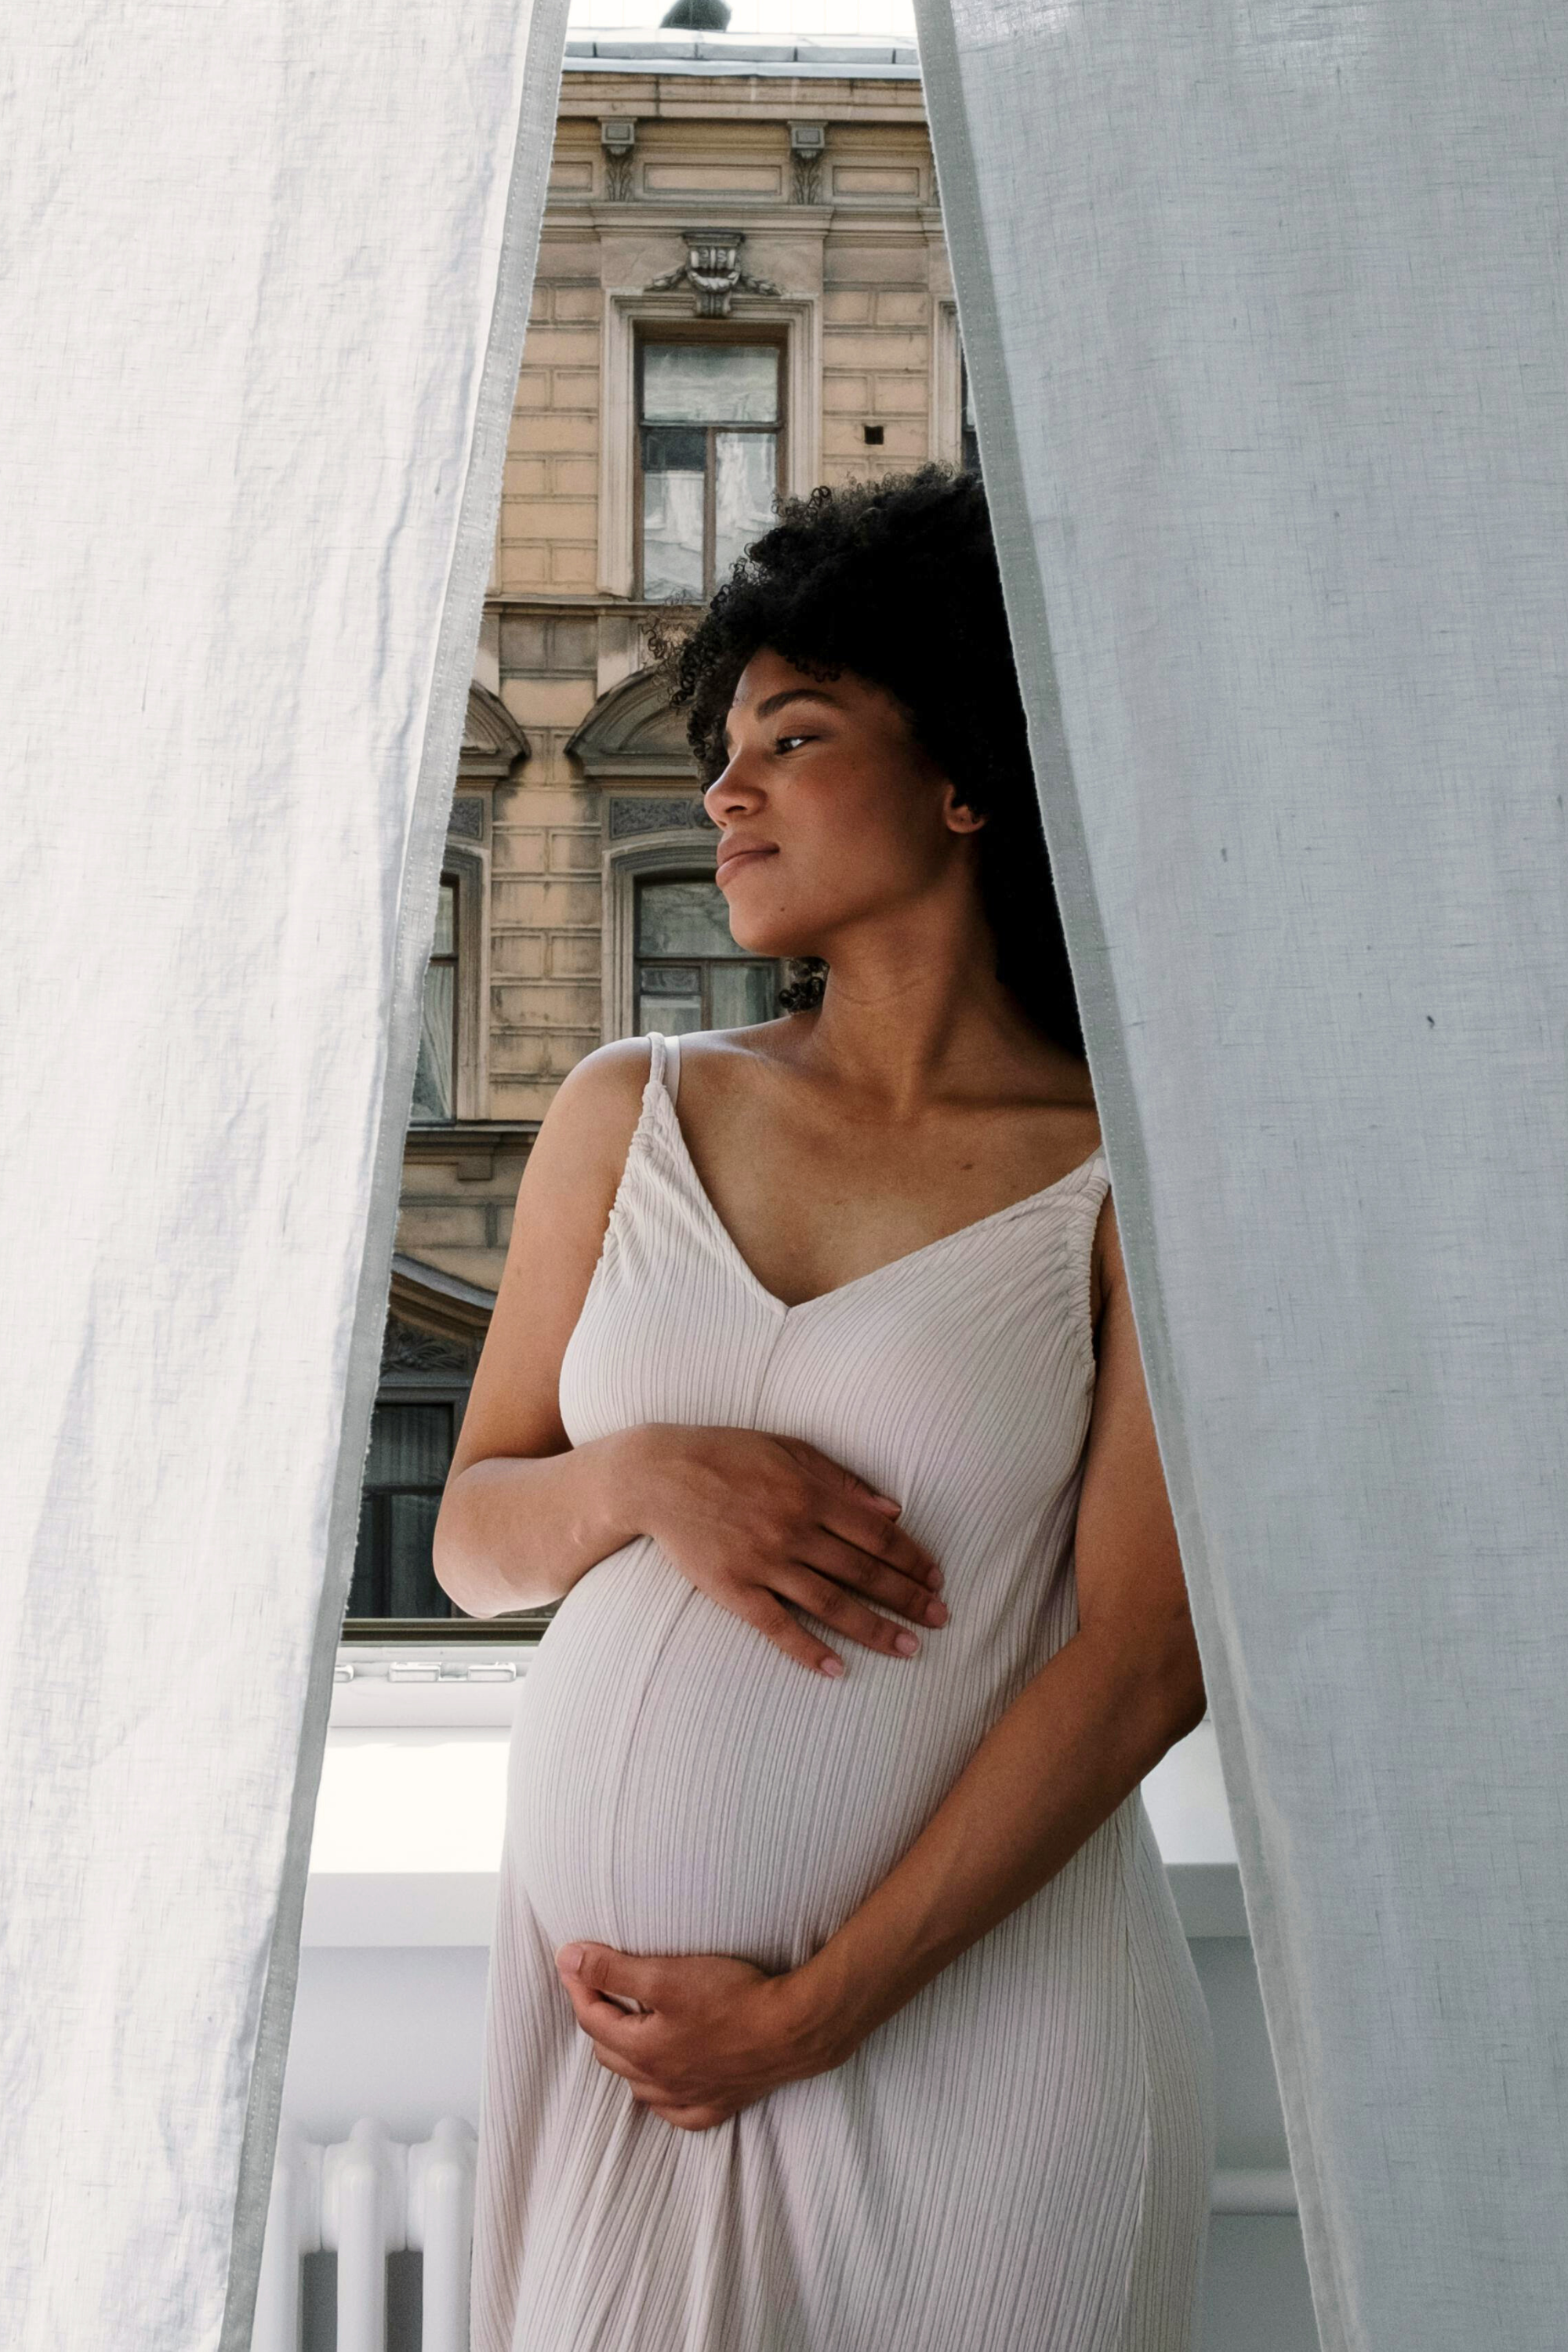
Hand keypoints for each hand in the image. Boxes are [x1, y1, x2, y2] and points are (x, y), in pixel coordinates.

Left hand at [554, 1939, 839, 2130]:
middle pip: (610, 2053)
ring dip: (626, 2057)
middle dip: (599, 2019)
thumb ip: (613, 1970)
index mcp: (642, 2051)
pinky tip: (666, 2083)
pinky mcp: (719, 2106)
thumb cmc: (732, 1998)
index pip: (592, 2019)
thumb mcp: (666, 1975)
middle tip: (602, 1989)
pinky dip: (662, 2096)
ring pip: (639, 2085)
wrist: (792, 2030)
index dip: (579, 1987)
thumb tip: (567, 1960)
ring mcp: (690, 2099)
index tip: (573, 1962)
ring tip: (630, 2029)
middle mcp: (660, 2083)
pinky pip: (675, 2112)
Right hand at [631, 1426, 947, 1675]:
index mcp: (810, 1494)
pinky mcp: (733, 1589)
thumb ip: (842, 1479)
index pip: (877, 1535)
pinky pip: (777, 1627)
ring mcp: (763, 1563)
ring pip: (831, 1604)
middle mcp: (793, 1530)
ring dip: (875, 1629)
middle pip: (863, 1572)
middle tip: (941, 1619)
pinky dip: (808, 1650)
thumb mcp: (789, 1449)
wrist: (656, 1476)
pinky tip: (838, 1669)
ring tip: (910, 1649)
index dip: (912, 1558)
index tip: (937, 1577)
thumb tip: (892, 1510)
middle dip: (908, 1598)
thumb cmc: (727, 1454)